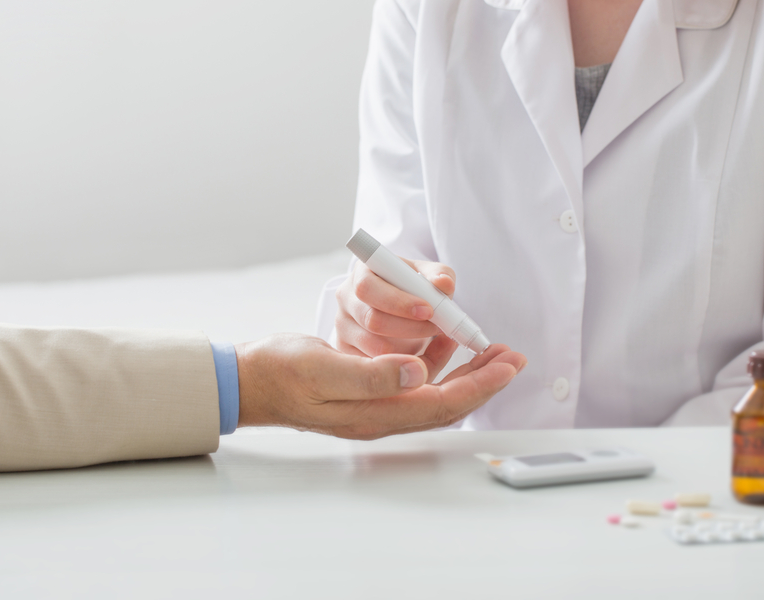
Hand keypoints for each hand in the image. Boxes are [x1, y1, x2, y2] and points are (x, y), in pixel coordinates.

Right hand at [235, 333, 525, 438]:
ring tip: (491, 351)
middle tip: (512, 356)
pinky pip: (418, 386)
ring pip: (437, 396)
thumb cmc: (281, 371)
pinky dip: (441, 365)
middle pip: (448, 404)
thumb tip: (418, 372)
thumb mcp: (322, 366)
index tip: (507, 363)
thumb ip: (371, 374)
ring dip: (467, 374)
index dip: (480, 384)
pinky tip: (446, 345)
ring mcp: (376, 408)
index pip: (443, 403)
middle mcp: (382, 416)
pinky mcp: (370, 396)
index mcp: (375, 413)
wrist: (250, 381)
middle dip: (485, 381)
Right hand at [335, 256, 455, 356]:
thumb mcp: (427, 276)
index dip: (397, 301)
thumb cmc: (412, 288)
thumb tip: (443, 283)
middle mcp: (347, 300)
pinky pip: (376, 366)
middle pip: (371, 320)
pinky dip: (401, 365)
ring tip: (432, 341)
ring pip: (375, 347)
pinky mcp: (349, 353)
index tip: (427, 310)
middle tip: (438, 328)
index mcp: (361, 274)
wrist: (400, 308)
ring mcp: (344, 329)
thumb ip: (439, 275)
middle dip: (410, 327)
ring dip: (409, 348)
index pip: (368, 287)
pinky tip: (418, 357)